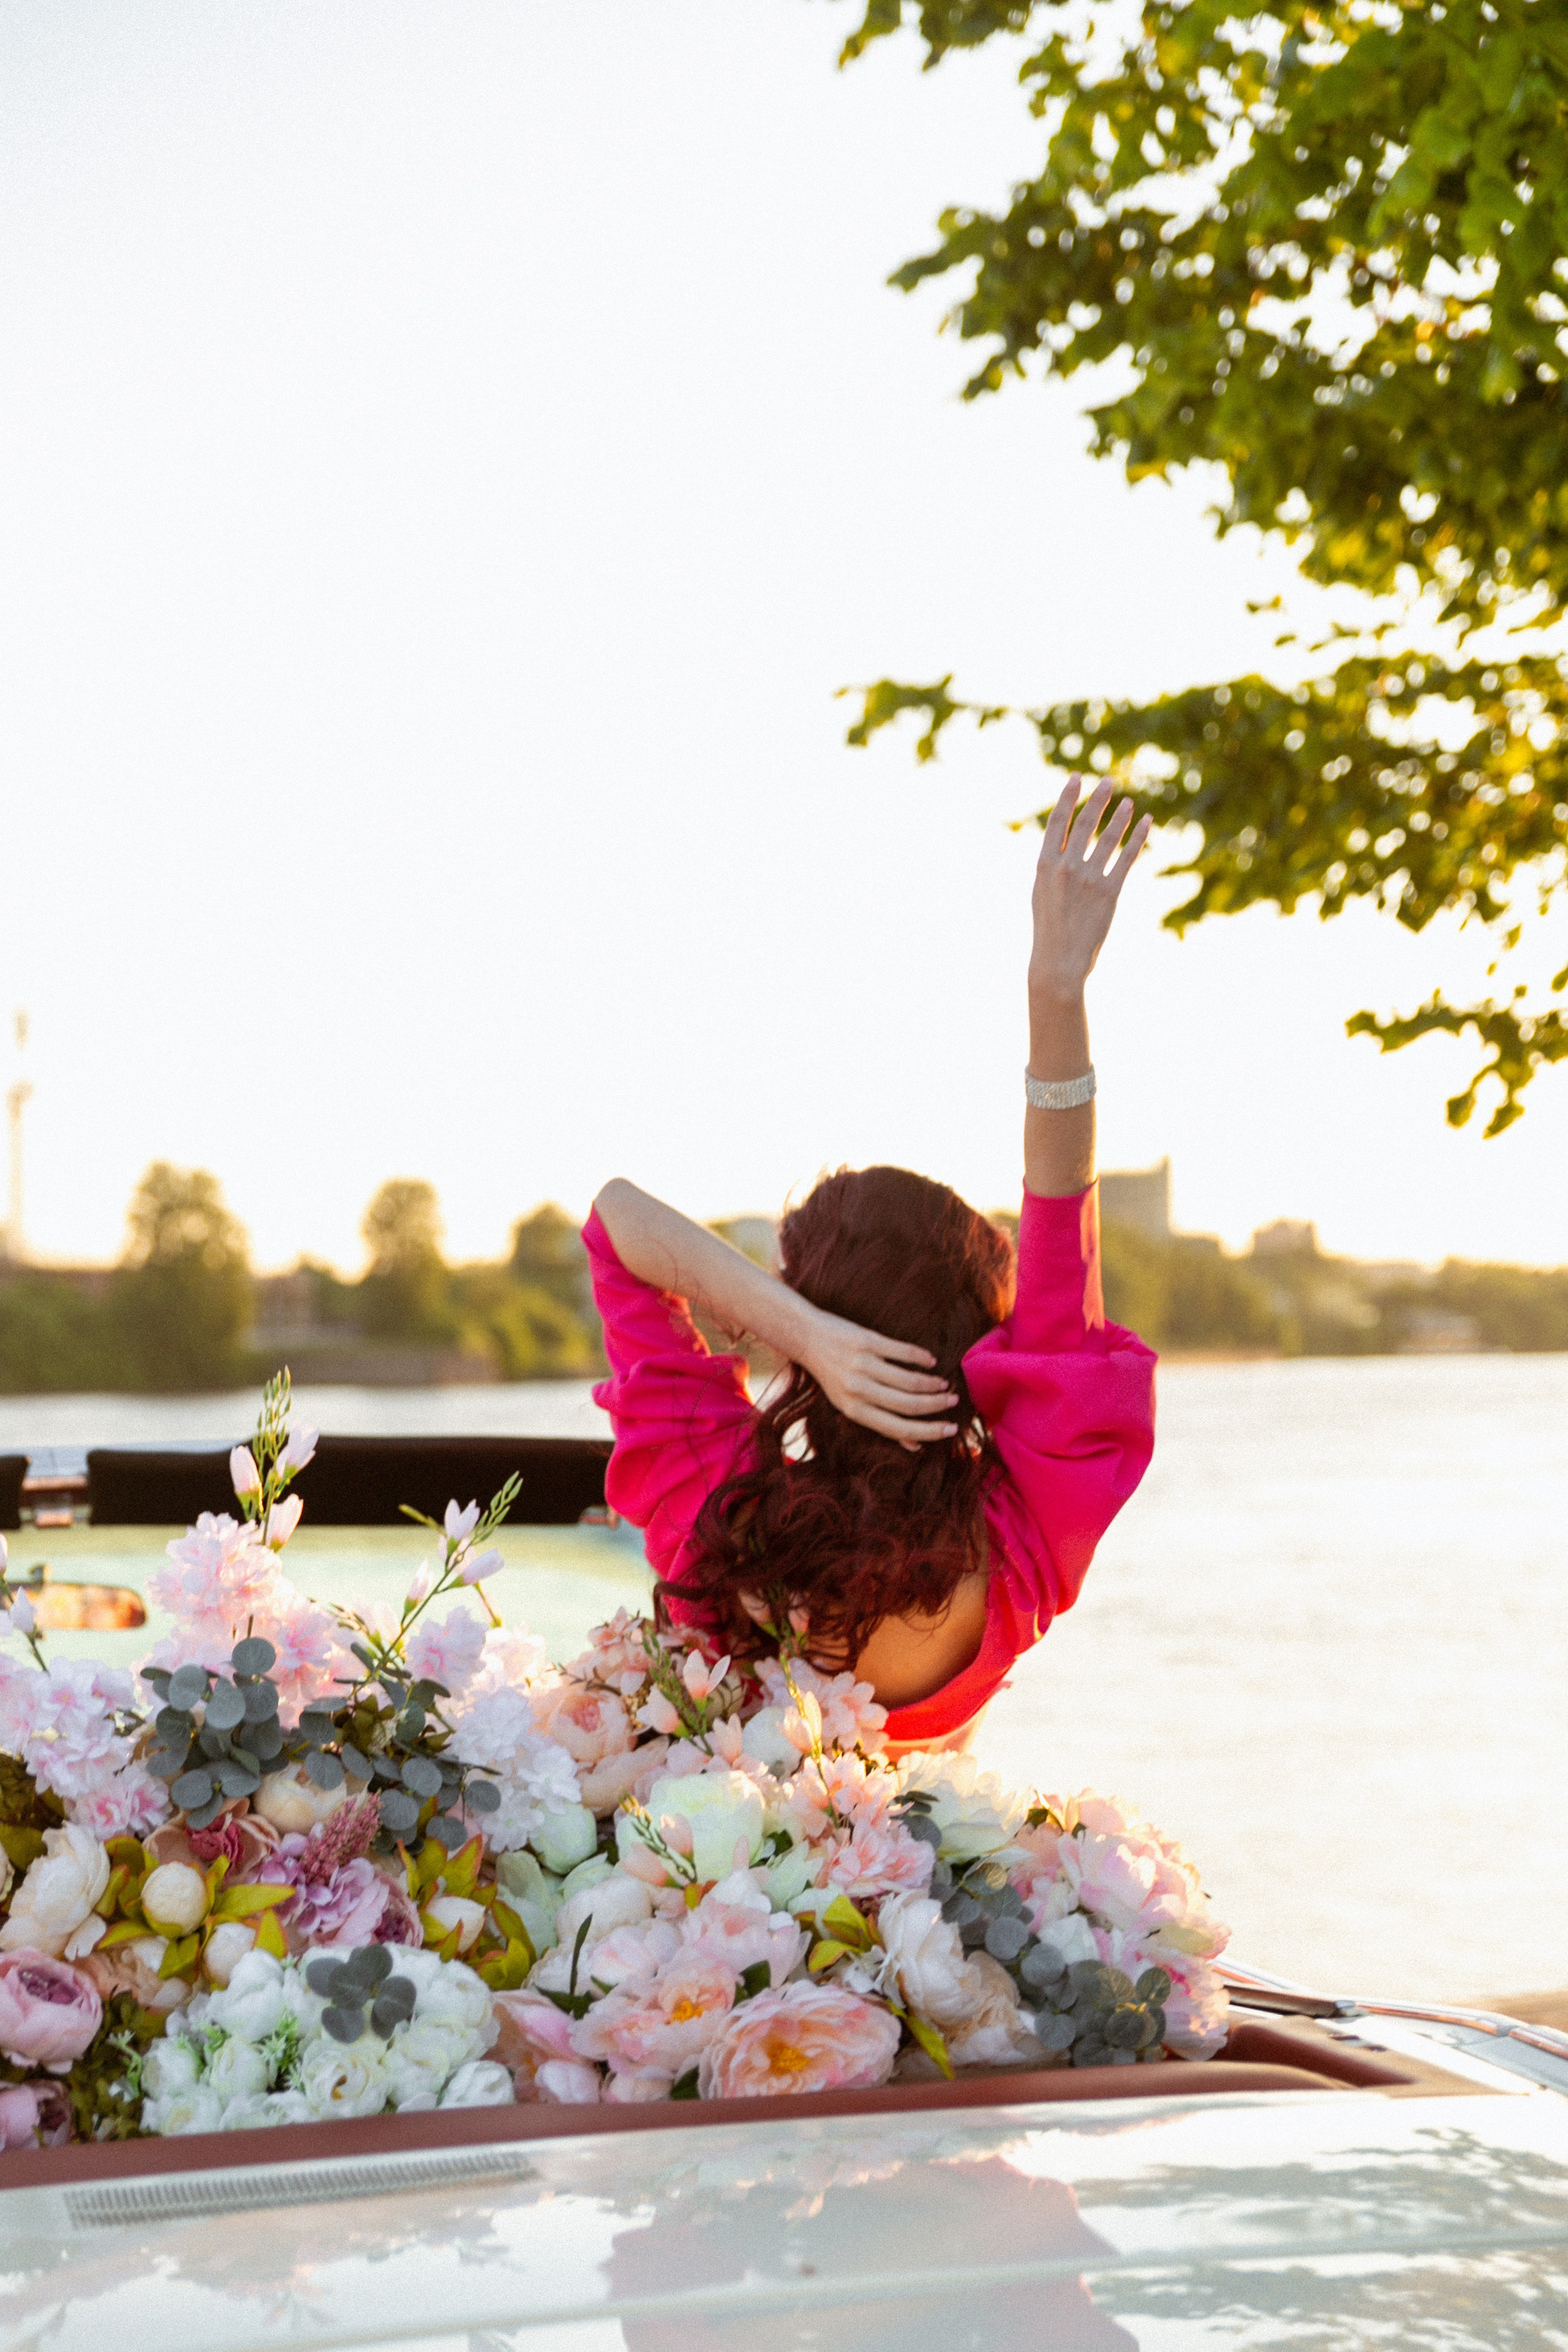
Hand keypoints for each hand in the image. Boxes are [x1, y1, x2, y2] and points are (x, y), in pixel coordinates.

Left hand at [802, 1311, 959, 1448]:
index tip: (952, 1429)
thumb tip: (914, 1446)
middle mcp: (857, 1390)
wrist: (807, 1337)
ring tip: (944, 1384)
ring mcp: (862, 1364)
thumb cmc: (833, 1376)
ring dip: (932, 1383)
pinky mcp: (866, 1340)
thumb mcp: (849, 1404)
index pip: (899, 1428)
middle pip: (909, 1404)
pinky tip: (931, 1360)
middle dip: (937, 1405)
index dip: (929, 1431)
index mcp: (854, 1410)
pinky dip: (921, 1357)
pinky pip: (903, 1351)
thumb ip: (882, 1423)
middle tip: (954, 1401)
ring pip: (909, 1379)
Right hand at [1029, 774, 1151, 1003]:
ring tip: (1129, 802)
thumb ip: (1054, 867)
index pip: (1057, 823)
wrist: (1058, 961)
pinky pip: (1126, 858)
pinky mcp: (1110, 893)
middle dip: (1097, 800)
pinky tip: (1146, 823)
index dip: (1067, 798)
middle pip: (1085, 824)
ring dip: (1120, 818)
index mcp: (1044, 866)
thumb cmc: (1049, 929)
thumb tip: (1066, 845)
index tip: (1076, 778)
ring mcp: (1089, 879)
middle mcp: (1066, 868)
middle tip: (1108, 781)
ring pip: (1108, 839)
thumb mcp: (1042, 893)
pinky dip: (1138, 838)